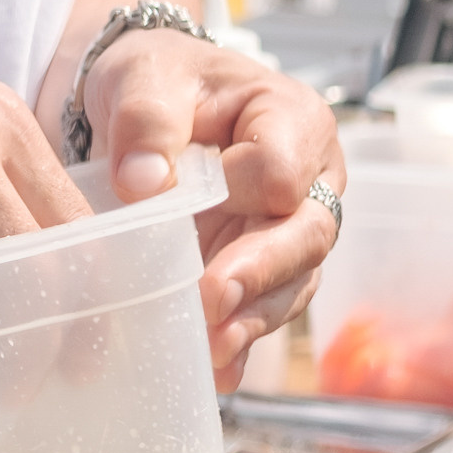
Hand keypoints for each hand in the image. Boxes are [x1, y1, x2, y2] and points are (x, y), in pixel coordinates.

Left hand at [80, 31, 344, 382]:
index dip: (238, 194)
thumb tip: (145, 182)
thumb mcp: (143, 78)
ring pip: (290, 285)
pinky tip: (214, 374)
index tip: (182, 205)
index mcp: (293, 119)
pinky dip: (239, 342)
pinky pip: (263, 309)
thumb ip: (146, 121)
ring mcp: (290, 229)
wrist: (142, 103)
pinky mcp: (264, 268)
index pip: (281, 171)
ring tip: (210, 352)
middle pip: (304, 236)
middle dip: (258, 275)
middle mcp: (311, 179)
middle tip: (213, 307)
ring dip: (250, 320)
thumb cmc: (156, 80)